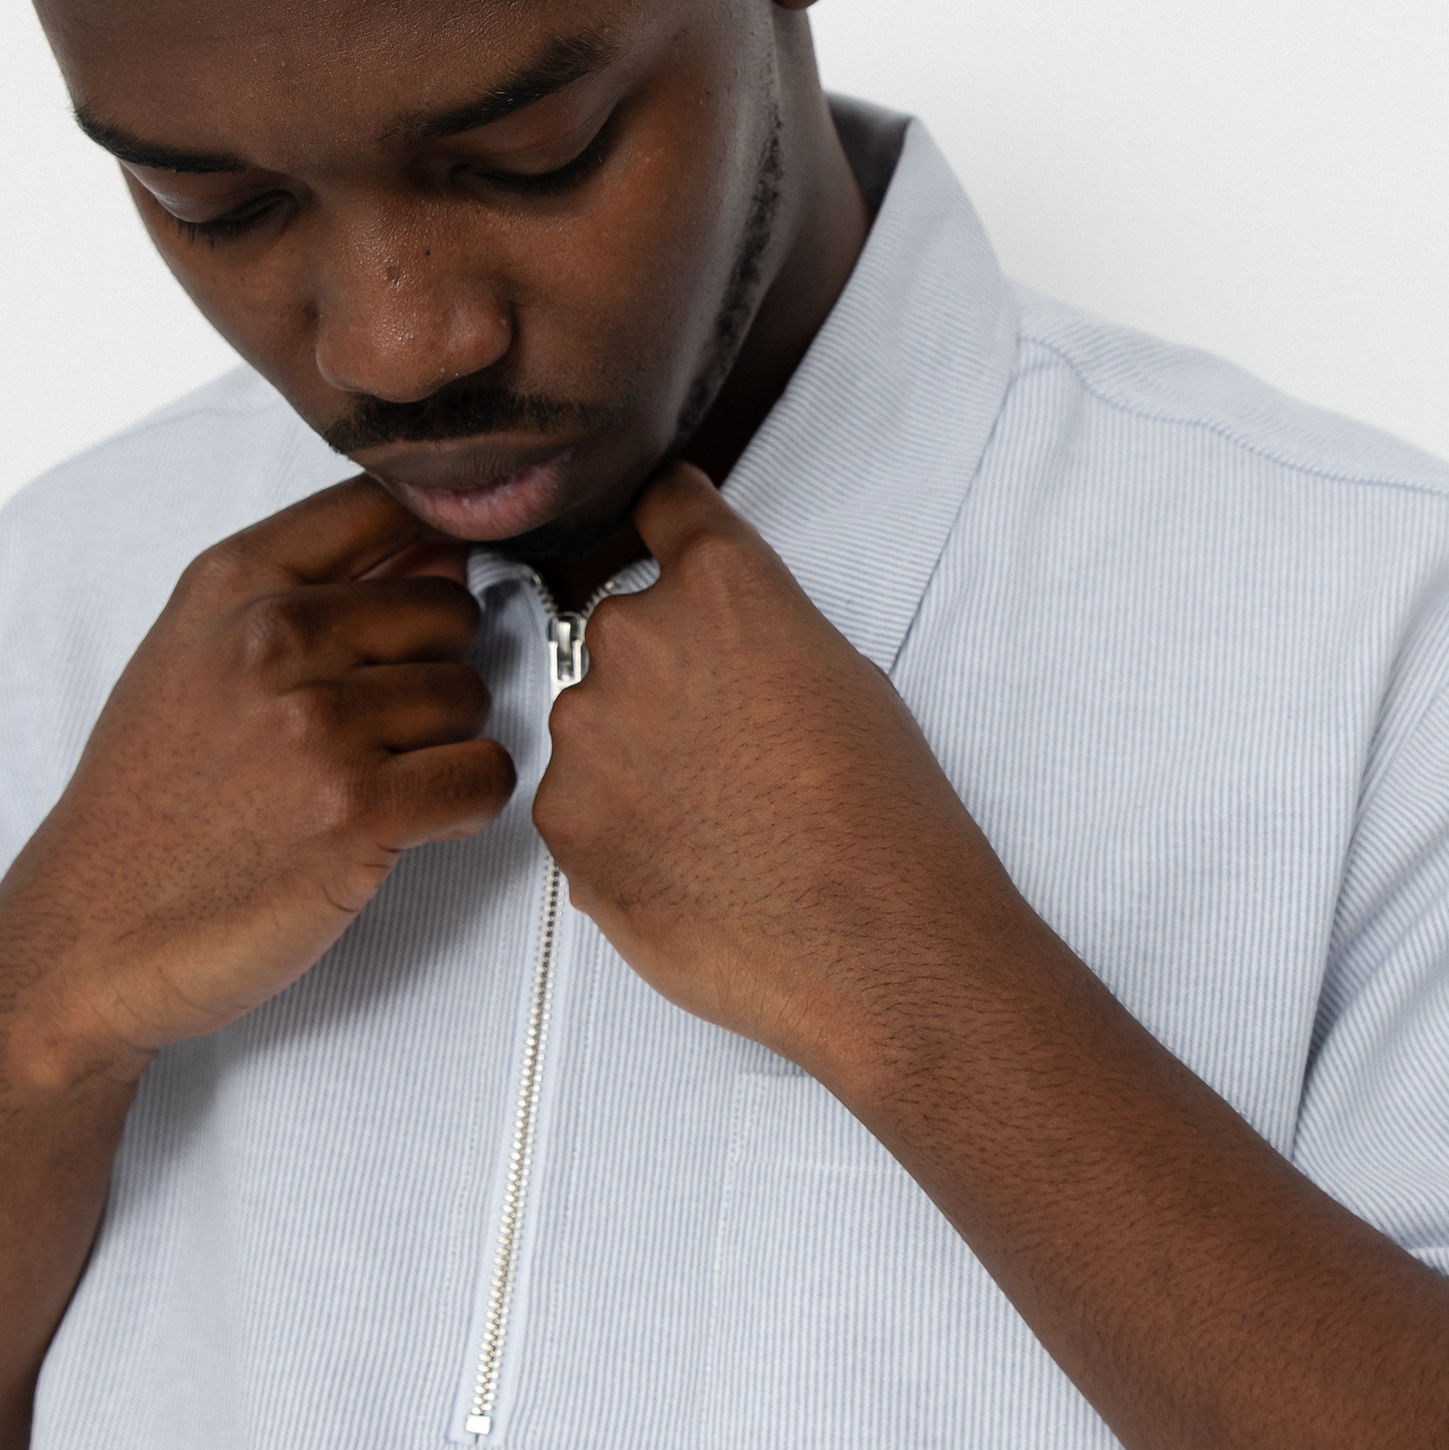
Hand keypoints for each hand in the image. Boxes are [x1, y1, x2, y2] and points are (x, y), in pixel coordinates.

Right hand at [0, 476, 514, 1080]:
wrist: (92, 930)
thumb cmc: (153, 800)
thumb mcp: (196, 656)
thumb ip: (309, 588)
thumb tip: (445, 546)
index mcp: (234, 581)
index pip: (386, 502)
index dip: (433, 548)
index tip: (418, 606)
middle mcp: (275, 637)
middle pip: (450, 611)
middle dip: (434, 671)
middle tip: (374, 731)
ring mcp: (317, 722)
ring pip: (471, 696)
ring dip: (443, 744)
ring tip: (369, 781)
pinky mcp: (358, 810)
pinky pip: (485, 776)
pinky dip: (464, 804)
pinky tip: (405, 823)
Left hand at [534, 464, 1029, 1084]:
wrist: (877, 944)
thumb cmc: (885, 818)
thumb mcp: (844, 677)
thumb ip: (758, 637)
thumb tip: (719, 659)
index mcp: (721, 585)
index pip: (665, 505)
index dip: (670, 526)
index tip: (661, 531)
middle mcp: (638, 636)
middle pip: (625, 632)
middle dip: (664, 679)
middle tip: (730, 749)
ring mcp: (587, 729)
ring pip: (596, 725)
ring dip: (635, 758)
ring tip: (718, 824)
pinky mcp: (562, 818)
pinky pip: (579, 804)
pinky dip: (619, 829)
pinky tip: (689, 866)